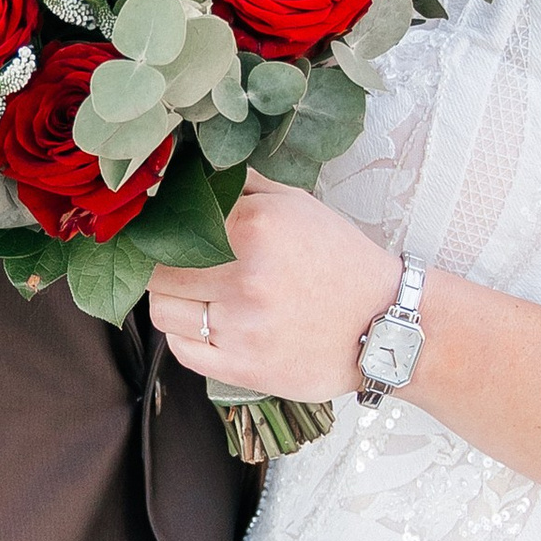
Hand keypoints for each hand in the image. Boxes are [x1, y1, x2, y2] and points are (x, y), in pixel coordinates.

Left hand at [149, 173, 397, 400]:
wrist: (384, 322)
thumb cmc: (337, 260)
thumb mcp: (296, 205)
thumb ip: (240, 185)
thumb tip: (187, 173)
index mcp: (252, 228)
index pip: (169, 228)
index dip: (159, 232)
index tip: (161, 236)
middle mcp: (243, 277)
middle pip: (157, 271)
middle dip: (163, 267)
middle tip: (183, 267)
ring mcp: (241, 327)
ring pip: (163, 312)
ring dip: (174, 302)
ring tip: (202, 296)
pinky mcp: (243, 368)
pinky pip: (180, 351)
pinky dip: (186, 337)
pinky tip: (211, 325)